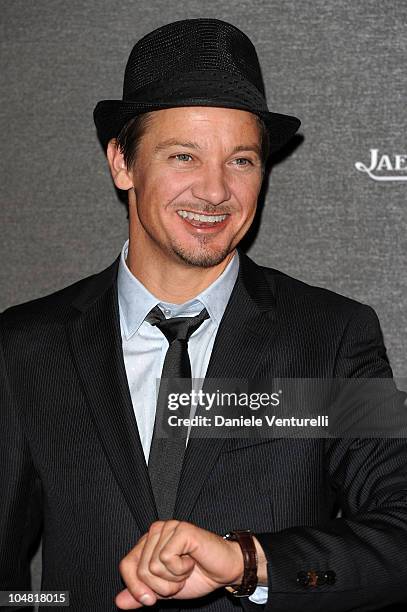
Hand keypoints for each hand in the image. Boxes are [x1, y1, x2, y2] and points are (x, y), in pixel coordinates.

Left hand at [115, 520, 245, 608]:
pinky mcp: (181, 529)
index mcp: (149, 543)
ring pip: (153, 566)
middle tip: (179, 579)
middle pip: (140, 570)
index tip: (151, 599)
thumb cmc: (198, 576)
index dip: (136, 588)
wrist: (224, 571)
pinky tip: (192, 561)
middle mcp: (156, 531)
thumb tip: (119, 602)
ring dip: (173, 578)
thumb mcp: (164, 591)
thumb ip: (141, 594)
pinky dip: (181, 569)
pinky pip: (167, 559)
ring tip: (187, 569)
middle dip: (161, 586)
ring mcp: (169, 528)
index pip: (126, 565)